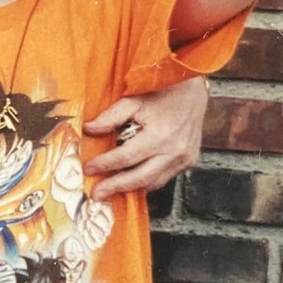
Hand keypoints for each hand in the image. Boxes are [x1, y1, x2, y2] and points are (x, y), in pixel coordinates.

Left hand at [82, 76, 206, 200]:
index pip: (126, 157)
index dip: (105, 164)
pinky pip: (164, 178)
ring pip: (153, 182)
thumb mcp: (134, 99)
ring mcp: (184, 158)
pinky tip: (131, 180)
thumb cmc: (163, 91)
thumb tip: (89, 129)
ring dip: (131, 188)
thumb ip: (112, 116)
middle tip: (97, 193)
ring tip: (110, 189)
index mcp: (160, 135)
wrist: (193, 89)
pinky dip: (147, 181)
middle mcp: (175, 151)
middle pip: (140, 177)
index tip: (89, 168)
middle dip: (116, 187)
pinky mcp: (189, 161)